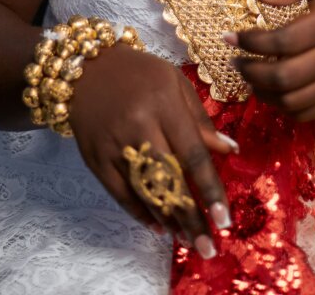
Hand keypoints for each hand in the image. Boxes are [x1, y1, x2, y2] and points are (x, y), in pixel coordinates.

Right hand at [68, 43, 236, 256]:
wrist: (86, 68)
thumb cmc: (140, 73)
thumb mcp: (176, 83)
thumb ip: (200, 120)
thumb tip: (229, 151)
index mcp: (163, 104)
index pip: (192, 154)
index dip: (210, 189)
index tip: (225, 219)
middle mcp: (138, 126)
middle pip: (169, 180)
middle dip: (191, 217)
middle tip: (209, 247)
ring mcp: (114, 146)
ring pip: (144, 192)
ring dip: (169, 220)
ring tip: (189, 240)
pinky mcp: (95, 160)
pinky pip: (120, 195)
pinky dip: (141, 214)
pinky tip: (160, 227)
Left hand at [228, 0, 314, 120]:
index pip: (284, 41)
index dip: (252, 42)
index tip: (231, 36)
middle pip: (286, 77)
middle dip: (251, 71)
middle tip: (234, 60)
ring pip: (294, 101)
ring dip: (263, 93)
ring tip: (248, 75)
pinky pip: (307, 113)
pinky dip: (282, 108)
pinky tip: (270, 91)